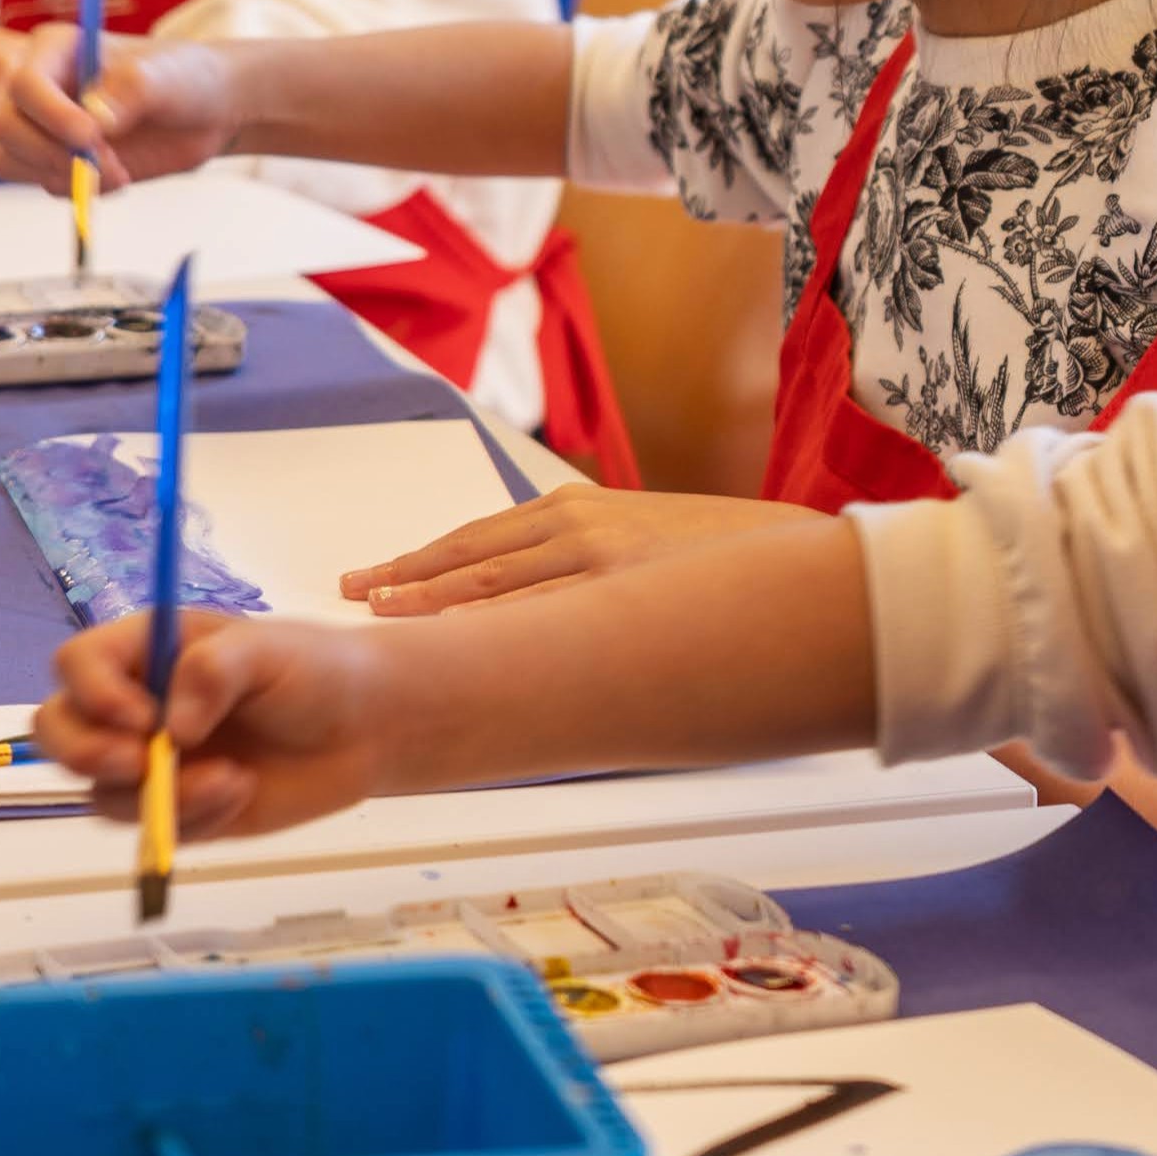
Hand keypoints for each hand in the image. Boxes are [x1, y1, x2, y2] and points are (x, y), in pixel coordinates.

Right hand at [0, 26, 239, 190]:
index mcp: (55, 49)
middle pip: (0, 121)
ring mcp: (40, 122)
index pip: (22, 81)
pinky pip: (36, 179)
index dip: (49, 114)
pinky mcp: (51, 156)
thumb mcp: (164, 77)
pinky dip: (70, 187)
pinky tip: (113, 178)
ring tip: (115, 172)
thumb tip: (94, 120)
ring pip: (6, 155)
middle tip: (105, 161)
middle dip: (48, 150)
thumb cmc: (184, 77)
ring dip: (57, 173)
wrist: (208, 111)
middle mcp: (38, 83)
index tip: (90, 137)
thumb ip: (129, 91)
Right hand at [34, 608, 405, 837]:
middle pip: (57, 730)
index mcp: (148, 650)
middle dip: (86, 753)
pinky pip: (150, 828)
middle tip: (140, 762)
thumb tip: (171, 724)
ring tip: (232, 781)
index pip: (77, 662)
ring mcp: (149, 760)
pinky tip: (242, 794)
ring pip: (99, 791)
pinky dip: (189, 820)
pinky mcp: (175, 806)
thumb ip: (216, 670)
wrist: (365, 729)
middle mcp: (134, 704)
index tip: (141, 716)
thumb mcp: (271, 651)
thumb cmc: (317, 671)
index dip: (91, 692)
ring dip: (158, 795)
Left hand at [345, 484, 828, 614]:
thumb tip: (530, 600)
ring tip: (381, 620)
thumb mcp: (646, 538)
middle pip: (472, 561)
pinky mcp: (626, 593)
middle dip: (407, 583)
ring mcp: (601, 563)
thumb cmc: (728, 558)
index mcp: (580, 509)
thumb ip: (588, 555)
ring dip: (434, 606)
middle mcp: (581, 528)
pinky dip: (493, 628)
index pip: (478, 538)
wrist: (799, 557)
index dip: (420, 563)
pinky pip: (544, 617)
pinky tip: (457, 646)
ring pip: (497, 587)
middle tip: (356, 598)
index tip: (374, 579)